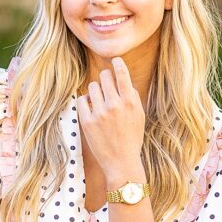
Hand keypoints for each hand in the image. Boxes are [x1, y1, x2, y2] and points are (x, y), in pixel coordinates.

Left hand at [77, 57, 145, 181]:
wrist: (121, 161)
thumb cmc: (132, 138)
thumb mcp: (139, 116)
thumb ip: (132, 97)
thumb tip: (123, 80)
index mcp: (130, 103)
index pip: (122, 75)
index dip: (118, 64)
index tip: (115, 60)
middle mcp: (115, 105)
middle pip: (104, 77)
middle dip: (105, 77)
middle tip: (106, 83)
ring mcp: (100, 113)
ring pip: (92, 86)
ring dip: (95, 90)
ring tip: (99, 99)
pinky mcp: (87, 121)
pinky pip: (82, 100)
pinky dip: (86, 101)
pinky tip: (91, 107)